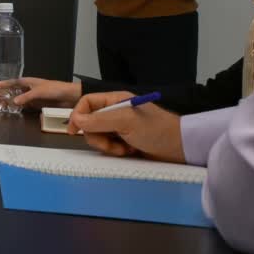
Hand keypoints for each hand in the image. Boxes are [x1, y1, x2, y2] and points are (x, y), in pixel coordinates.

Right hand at [0, 77, 80, 108]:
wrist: (69, 96)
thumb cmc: (55, 89)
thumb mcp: (39, 92)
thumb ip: (26, 97)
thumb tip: (14, 101)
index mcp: (28, 82)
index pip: (12, 82)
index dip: (2, 84)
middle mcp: (29, 89)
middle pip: (13, 91)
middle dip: (3, 93)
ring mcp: (32, 97)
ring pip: (17, 99)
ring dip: (10, 102)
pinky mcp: (36, 104)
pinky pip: (24, 106)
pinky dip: (18, 108)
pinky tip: (13, 110)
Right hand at [67, 91, 185, 162]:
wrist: (180, 149)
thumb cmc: (156, 130)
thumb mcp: (125, 122)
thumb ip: (98, 120)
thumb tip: (75, 119)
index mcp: (115, 101)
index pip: (87, 103)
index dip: (77, 115)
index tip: (74, 130)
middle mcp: (115, 112)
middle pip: (89, 122)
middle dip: (97, 136)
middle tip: (111, 143)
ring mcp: (120, 128)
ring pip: (98, 136)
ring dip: (108, 146)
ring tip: (125, 149)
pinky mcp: (124, 142)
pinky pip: (108, 146)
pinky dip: (116, 151)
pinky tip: (130, 151)